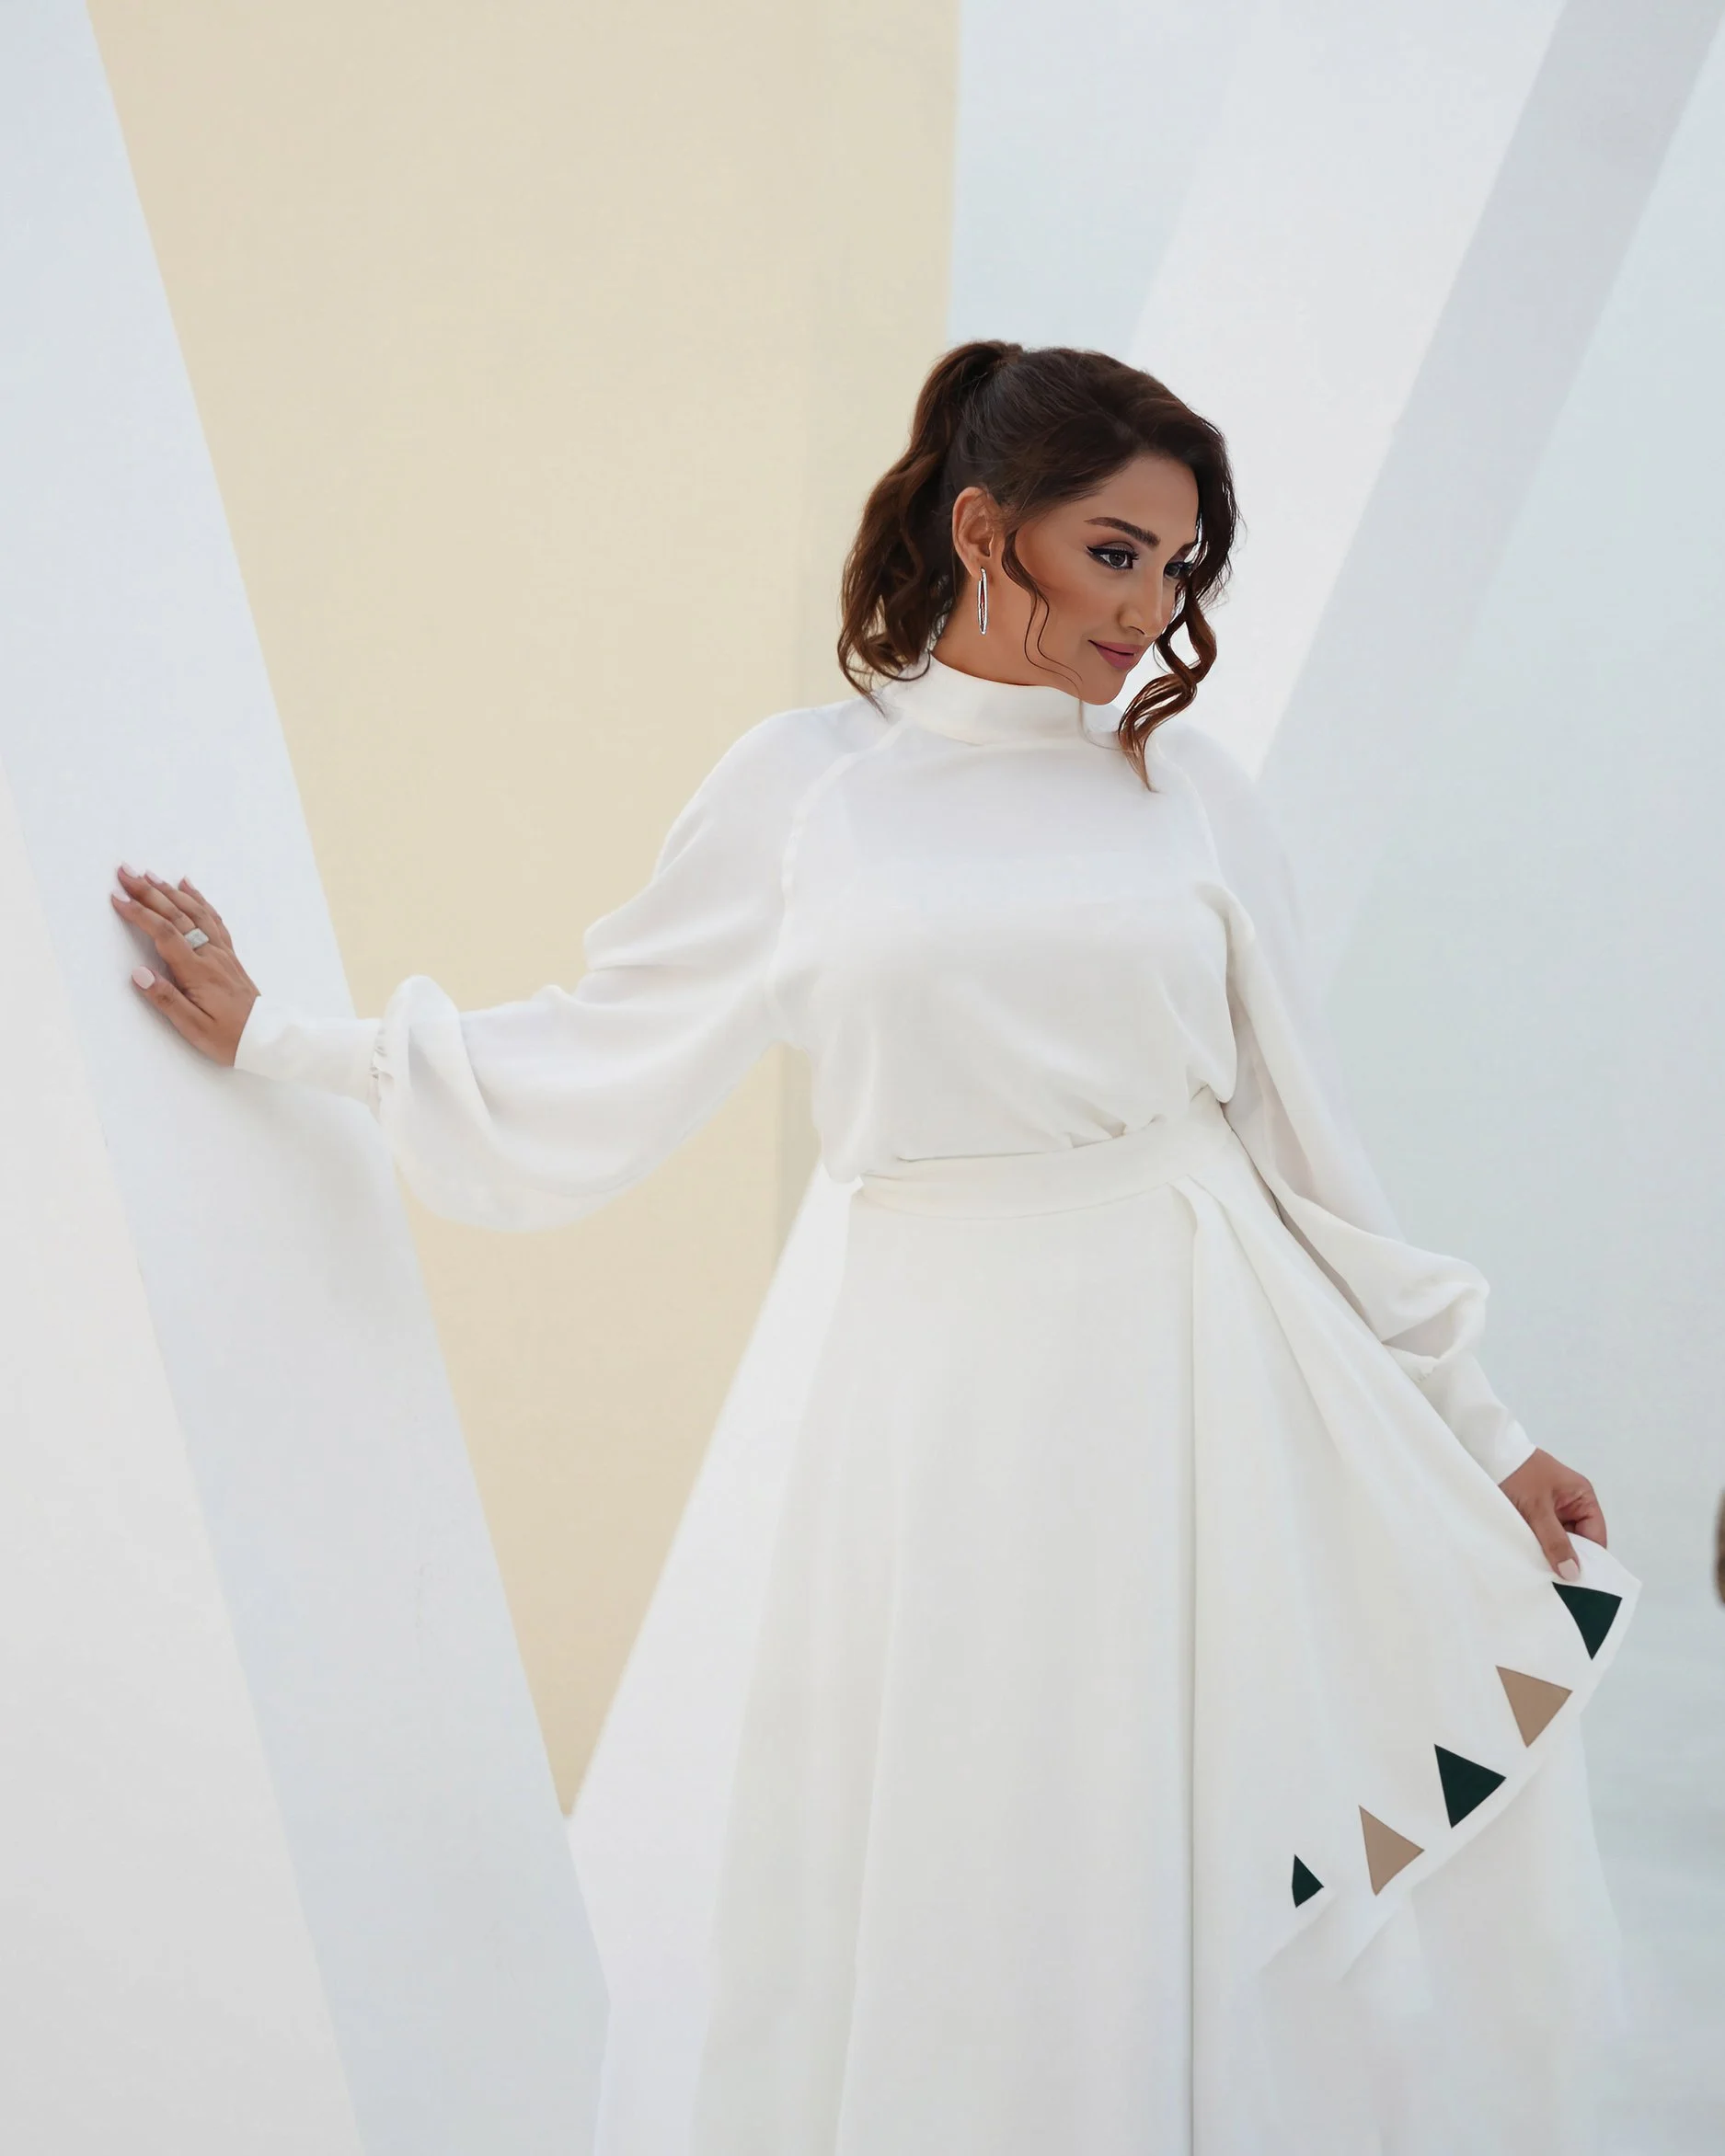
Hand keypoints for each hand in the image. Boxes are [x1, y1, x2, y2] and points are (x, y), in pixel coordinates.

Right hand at [110, 865, 258, 1065]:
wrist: (268, 1038)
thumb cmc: (230, 1038)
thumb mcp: (194, 1027)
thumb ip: (166, 1000)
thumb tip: (138, 973)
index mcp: (198, 972)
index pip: (165, 934)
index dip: (140, 914)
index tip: (117, 898)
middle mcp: (211, 955)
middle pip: (177, 915)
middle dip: (149, 892)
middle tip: (126, 872)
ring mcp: (222, 953)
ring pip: (195, 912)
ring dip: (171, 891)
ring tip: (150, 875)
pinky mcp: (229, 955)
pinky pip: (213, 919)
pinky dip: (199, 899)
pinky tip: (188, 887)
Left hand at [1498, 1447, 1605, 1582]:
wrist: (1486, 1452)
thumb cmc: (1516, 1473)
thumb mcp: (1537, 1509)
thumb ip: (1555, 1541)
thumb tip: (1573, 1572)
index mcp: (1582, 1498)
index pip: (1595, 1537)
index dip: (1589, 1561)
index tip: (1578, 1584)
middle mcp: (1571, 1505)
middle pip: (1577, 1542)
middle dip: (1567, 1560)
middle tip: (1556, 1585)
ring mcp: (1552, 1510)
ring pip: (1558, 1542)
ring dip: (1549, 1555)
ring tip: (1541, 1576)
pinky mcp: (1534, 1514)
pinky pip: (1542, 1537)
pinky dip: (1537, 1547)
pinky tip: (1529, 1562)